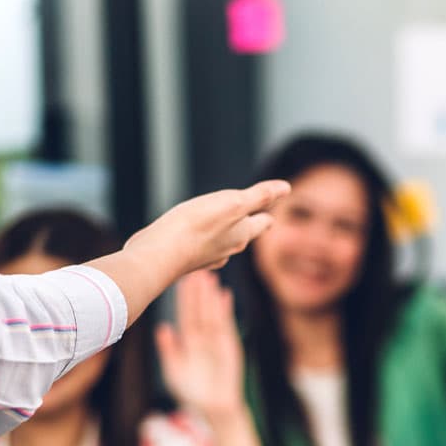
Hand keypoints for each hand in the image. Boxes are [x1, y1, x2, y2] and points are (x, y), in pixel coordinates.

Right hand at [126, 180, 288, 275]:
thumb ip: (260, 196)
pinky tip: (196, 238)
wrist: (158, 256)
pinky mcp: (186, 258)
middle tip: (253, 214)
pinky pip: (200, 247)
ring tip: (225, 224)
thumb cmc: (196, 227)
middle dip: (249, 223)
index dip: (268, 211)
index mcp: (243, 235)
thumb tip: (286, 188)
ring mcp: (207, 256)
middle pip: (245, 234)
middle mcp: (228, 248)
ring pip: (223, 242)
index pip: (263, 222)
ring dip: (225, 232)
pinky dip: (203, 239)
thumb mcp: (234, 203)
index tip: (270, 206)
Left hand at [156, 270, 246, 419]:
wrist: (213, 408)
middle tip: (195, 270)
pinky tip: (224, 295)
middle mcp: (203, 338)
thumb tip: (162, 327)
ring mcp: (217, 340)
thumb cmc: (192, 392)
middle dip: (197, 292)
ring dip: (210, 296)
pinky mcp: (229, 346)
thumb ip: (168, 350)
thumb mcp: (174, 370)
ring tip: (209, 277)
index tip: (180, 280)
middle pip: (199, 310)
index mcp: (188, 342)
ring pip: (212, 313)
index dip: (183, 299)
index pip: (185, 315)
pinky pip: (226, 325)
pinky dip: (225, 310)